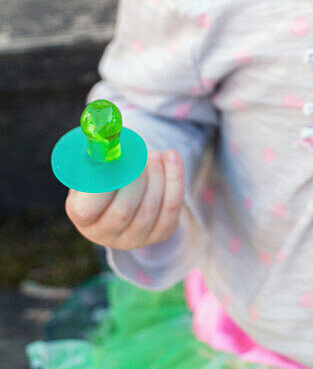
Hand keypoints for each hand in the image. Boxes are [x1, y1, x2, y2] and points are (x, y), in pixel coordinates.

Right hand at [65, 150, 185, 249]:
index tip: (111, 159)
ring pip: (150, 208)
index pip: (86, 208)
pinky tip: (171, 157)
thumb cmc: (104, 177)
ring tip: (154, 156)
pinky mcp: (160, 232)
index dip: (100, 184)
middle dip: (135, 179)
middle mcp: (106, 234)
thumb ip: (97, 153)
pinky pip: (172, 207)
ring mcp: (135, 237)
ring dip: (156, 175)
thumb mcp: (92, 166)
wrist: (124, 198)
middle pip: (122, 211)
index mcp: (83, 218)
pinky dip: (174, 179)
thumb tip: (108, 131)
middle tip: (140, 156)